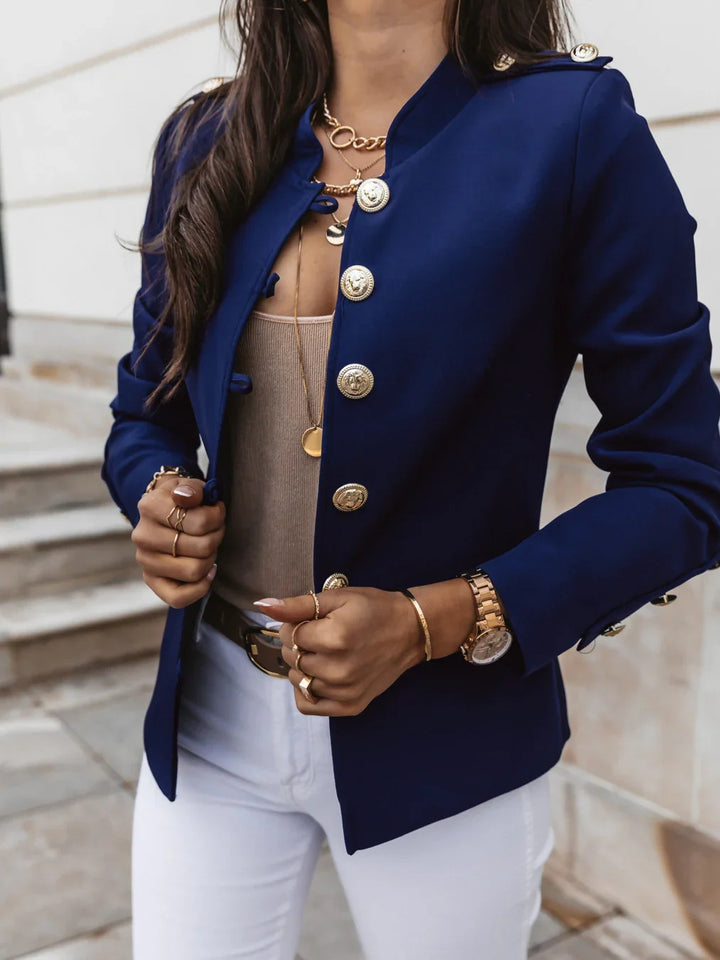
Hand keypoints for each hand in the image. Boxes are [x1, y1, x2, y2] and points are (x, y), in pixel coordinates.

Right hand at [131, 477, 225, 607]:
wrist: (163, 511)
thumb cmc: (182, 500)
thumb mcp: (189, 485)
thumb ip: (191, 488)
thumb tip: (185, 497)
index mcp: (150, 506)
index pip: (200, 522)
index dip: (217, 518)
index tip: (216, 511)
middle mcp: (143, 535)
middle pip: (201, 547)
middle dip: (216, 537)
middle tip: (215, 530)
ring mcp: (145, 560)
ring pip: (194, 571)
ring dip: (210, 559)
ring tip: (208, 547)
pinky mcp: (151, 580)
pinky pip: (178, 598)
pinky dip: (200, 587)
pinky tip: (207, 572)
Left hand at [253, 587, 426, 716]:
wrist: (410, 632)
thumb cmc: (374, 609)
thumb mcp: (337, 598)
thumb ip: (297, 605)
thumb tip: (262, 605)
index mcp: (334, 639)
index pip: (289, 635)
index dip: (296, 624)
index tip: (313, 620)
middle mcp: (338, 670)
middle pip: (291, 658)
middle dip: (298, 644)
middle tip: (321, 634)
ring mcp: (345, 692)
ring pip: (297, 680)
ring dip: (303, 665)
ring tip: (325, 652)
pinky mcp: (350, 706)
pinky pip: (308, 705)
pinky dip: (306, 690)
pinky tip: (320, 673)